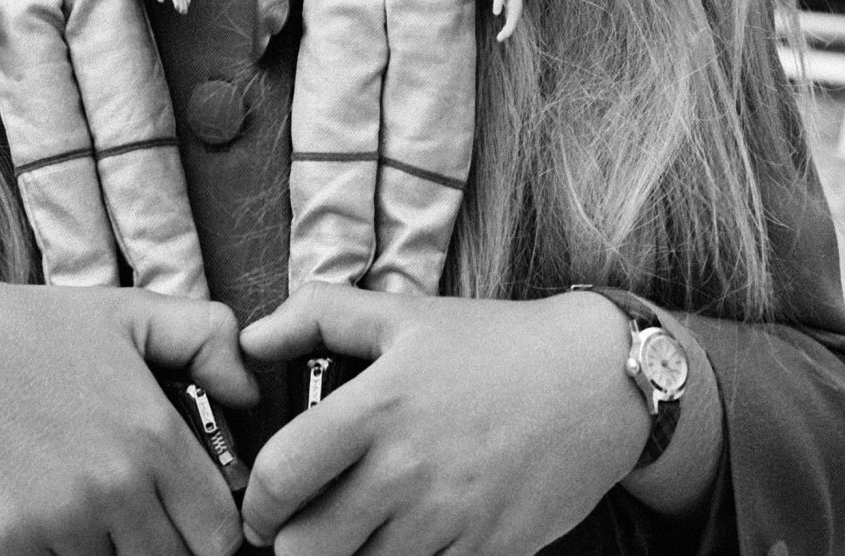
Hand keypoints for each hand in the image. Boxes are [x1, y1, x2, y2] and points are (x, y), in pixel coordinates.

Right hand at [0, 273, 260, 555]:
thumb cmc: (34, 332)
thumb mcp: (130, 313)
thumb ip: (207, 338)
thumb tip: (250, 391)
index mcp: (152, 436)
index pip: (218, 535)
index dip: (207, 529)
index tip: (184, 511)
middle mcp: (112, 488)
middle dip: (157, 543)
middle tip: (127, 505)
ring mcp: (56, 524)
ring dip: (102, 551)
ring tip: (78, 501)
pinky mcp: (2, 548)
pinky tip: (38, 517)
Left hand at [239, 284, 644, 555]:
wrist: (593, 382)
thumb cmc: (491, 344)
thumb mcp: (402, 312)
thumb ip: (316, 314)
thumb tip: (251, 338)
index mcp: (378, 406)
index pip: (282, 476)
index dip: (256, 503)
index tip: (262, 507)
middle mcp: (407, 470)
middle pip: (308, 550)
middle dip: (290, 546)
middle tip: (297, 530)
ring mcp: (448, 519)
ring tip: (346, 537)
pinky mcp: (484, 552)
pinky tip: (398, 542)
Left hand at [489, 0, 523, 42]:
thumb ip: (498, 1)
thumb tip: (495, 14)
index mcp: (515, 7)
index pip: (512, 22)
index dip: (507, 31)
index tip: (500, 37)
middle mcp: (517, 11)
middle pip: (513, 24)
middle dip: (507, 33)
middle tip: (499, 39)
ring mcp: (516, 11)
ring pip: (513, 24)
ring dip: (508, 32)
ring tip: (500, 38)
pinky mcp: (512, 11)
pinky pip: (511, 22)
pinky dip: (507, 28)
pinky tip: (503, 33)